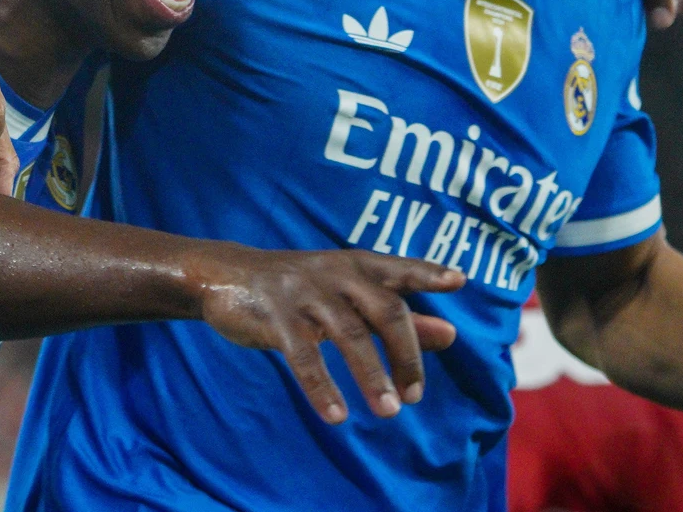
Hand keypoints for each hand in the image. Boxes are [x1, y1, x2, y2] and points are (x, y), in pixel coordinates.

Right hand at [194, 248, 464, 424]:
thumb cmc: (299, 289)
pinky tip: (337, 416)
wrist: (224, 276)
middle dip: (405, 353)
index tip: (458, 280)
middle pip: (384, 308)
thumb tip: (451, 336)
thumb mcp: (347, 296)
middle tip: (415, 396)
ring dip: (371, 375)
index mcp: (355, 266)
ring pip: (348, 334)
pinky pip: (304, 356)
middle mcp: (335, 274)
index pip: (398, 269)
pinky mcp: (276, 317)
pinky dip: (322, 388)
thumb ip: (399, 315)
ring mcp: (305, 294)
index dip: (427, 274)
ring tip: (389, 411)